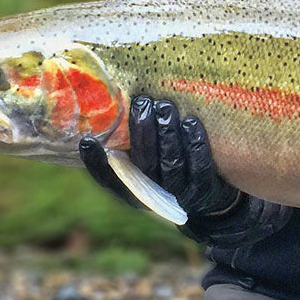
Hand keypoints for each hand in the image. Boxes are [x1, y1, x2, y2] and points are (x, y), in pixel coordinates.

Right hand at [79, 96, 290, 246]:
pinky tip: (191, 123)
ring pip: (170, 165)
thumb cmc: (174, 168)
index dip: (96, 164)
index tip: (86, 140)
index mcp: (134, 190)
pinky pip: (200, 167)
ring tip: (166, 106)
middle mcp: (155, 195)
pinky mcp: (207, 190)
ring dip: (167, 135)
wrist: (214, 201)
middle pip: (144, 165)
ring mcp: (181, 195)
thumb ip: (134, 142)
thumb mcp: (151, 161)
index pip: (109, 180)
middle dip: (142, 133)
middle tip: (142, 103)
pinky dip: (195, 144)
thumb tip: (117, 98)